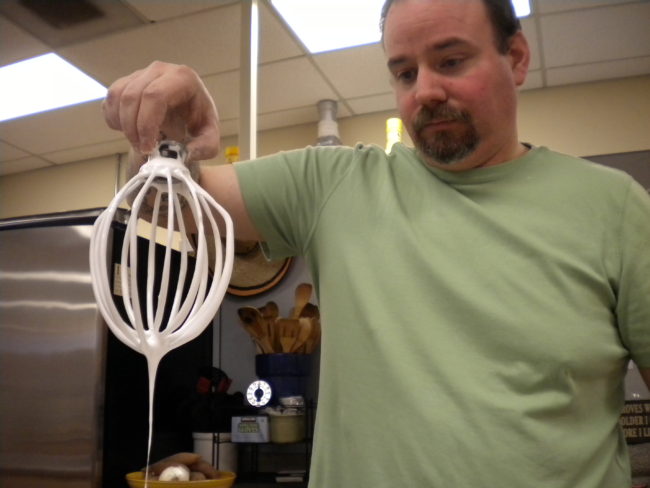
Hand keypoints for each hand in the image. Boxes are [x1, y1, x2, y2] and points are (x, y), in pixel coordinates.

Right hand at [102, 61, 219, 160]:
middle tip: (142, 149)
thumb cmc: (198, 124)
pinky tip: (129, 131)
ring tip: (139, 142)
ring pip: (118, 97)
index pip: (155, 96)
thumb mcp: (210, 138)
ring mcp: (140, 74)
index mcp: (183, 78)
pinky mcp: (126, 82)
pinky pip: (110, 100)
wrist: (186, 116)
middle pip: (133, 97)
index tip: (148, 146)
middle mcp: (159, 70)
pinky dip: (114, 119)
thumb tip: (187, 153)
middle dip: (133, 129)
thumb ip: (205, 148)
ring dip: (123, 125)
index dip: (146, 123)